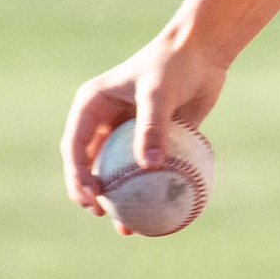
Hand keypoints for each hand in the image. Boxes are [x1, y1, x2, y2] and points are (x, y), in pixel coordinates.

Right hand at [63, 31, 228, 216]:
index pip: (74, 147)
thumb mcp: (159, 93)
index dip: (76, 176)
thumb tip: (150, 166)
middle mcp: (105, 121)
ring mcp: (128, 132)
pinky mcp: (155, 139)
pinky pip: (149, 170)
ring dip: (120, 198)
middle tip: (103, 214)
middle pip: (91, 164)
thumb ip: (153, 127)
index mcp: (92, 107)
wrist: (204, 51)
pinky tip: (160, 213)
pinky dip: (150, 190)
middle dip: (92, 193)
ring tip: (127, 227)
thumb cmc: (175, 65)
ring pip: (118, 172)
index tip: (89, 199)